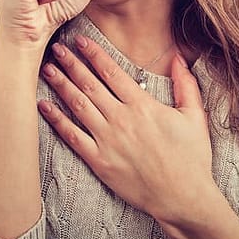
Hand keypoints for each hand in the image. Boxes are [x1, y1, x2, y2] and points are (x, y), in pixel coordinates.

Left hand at [38, 35, 215, 224]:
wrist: (183, 197)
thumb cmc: (191, 158)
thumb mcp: (194, 117)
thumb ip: (186, 85)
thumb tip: (178, 58)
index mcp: (143, 106)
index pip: (112, 72)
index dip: (94, 54)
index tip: (80, 41)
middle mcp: (122, 119)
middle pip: (90, 84)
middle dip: (71, 63)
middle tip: (56, 48)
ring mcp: (108, 140)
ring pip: (78, 105)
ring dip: (61, 85)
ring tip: (47, 69)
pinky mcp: (100, 162)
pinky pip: (72, 137)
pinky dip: (56, 120)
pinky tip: (44, 106)